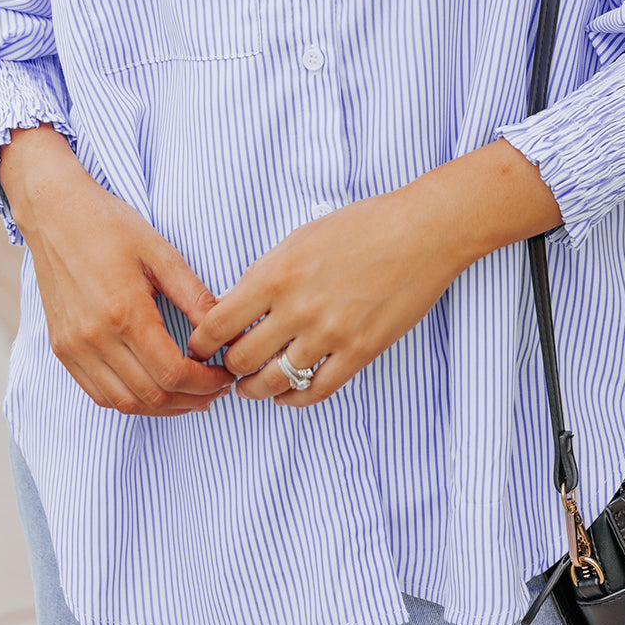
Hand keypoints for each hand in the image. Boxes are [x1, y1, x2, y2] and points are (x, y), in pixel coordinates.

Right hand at [0, 124, 230, 415]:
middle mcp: (94, 338)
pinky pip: (98, 392)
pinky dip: (130, 401)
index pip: (172, 372)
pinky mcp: (62, 348)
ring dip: (162, 407)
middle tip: (216, 390)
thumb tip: (226, 329)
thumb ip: (194, 296)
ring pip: (123, 402)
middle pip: (150, 395)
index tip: (225, 375)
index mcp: (123, 312)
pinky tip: (154, 390)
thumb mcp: (161, 253)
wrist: (54, 213)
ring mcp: (73, 347)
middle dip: (190, 400)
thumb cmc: (109, 226)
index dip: (205, 383)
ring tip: (190, 396)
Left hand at [186, 139, 562, 406]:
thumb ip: (266, 272)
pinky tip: (286, 394)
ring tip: (252, 386)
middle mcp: (298, 308)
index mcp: (277, 273)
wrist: (423, 231)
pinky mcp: (360, 352)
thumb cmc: (363, 225)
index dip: (202, 343)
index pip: (217, 324)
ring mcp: (330, 333)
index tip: (201, 348)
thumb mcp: (301, 237)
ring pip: (274, 382)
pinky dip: (294, 399)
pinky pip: (315, 391)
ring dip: (256, 389)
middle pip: (241, 360)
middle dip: (228, 368)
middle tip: (228, 368)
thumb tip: (237, 306)